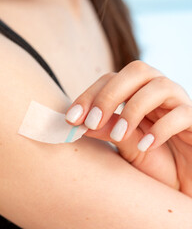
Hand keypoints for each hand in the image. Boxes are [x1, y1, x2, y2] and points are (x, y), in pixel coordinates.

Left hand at [65, 60, 191, 195]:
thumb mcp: (123, 145)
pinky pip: (181, 113)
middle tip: (92, 122)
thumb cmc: (153, 160)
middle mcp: (157, 91)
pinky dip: (160, 129)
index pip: (110, 79)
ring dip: (133, 110)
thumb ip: (104, 130)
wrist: (182, 181)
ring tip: (119, 136)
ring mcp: (179, 103)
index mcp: (136, 93)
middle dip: (110, 95)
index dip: (89, 95)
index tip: (71, 118)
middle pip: (136, 71)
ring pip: (159, 86)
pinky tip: (145, 146)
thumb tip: (75, 122)